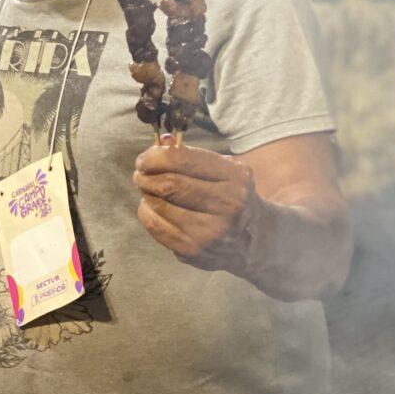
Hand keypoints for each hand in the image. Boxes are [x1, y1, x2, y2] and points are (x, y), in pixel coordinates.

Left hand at [132, 139, 257, 264]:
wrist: (254, 241)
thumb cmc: (232, 197)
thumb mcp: (225, 171)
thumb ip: (193, 155)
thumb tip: (161, 142)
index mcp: (236, 178)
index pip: (185, 160)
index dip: (157, 157)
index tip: (144, 158)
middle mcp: (227, 205)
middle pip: (170, 184)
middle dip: (147, 176)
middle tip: (140, 174)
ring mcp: (210, 231)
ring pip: (159, 206)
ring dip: (146, 194)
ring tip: (147, 190)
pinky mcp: (193, 250)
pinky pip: (156, 227)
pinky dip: (147, 213)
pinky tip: (152, 208)